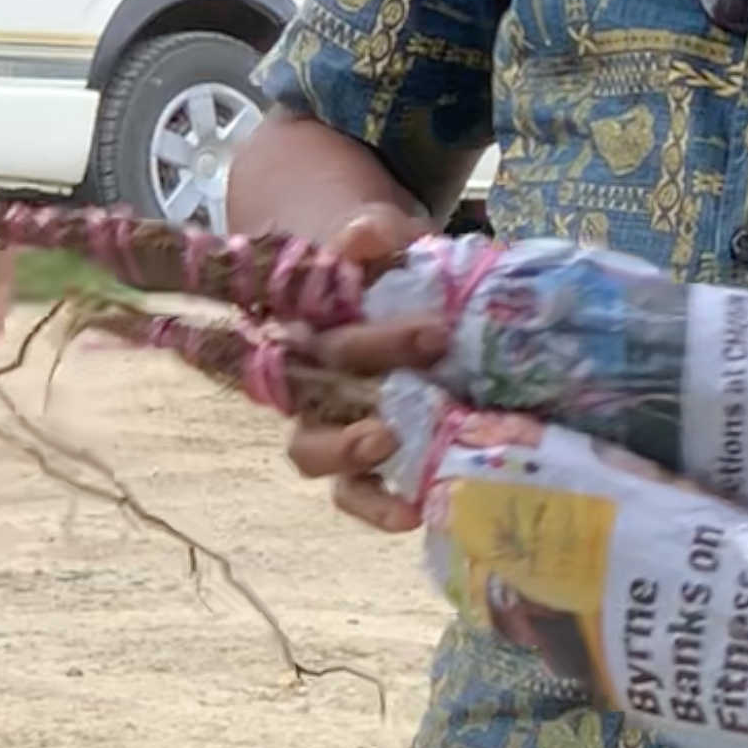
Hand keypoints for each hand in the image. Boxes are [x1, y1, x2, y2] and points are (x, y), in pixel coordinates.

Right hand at [275, 205, 446, 532]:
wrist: (374, 286)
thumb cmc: (380, 267)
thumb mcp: (380, 239)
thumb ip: (374, 233)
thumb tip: (363, 235)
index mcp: (310, 323)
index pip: (331, 337)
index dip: (381, 343)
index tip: (439, 333)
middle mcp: (308, 374)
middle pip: (312, 400)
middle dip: (356, 411)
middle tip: (403, 414)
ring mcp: (326, 418)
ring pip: (311, 451)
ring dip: (349, 458)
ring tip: (390, 456)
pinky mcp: (357, 455)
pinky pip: (351, 490)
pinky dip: (375, 506)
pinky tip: (412, 514)